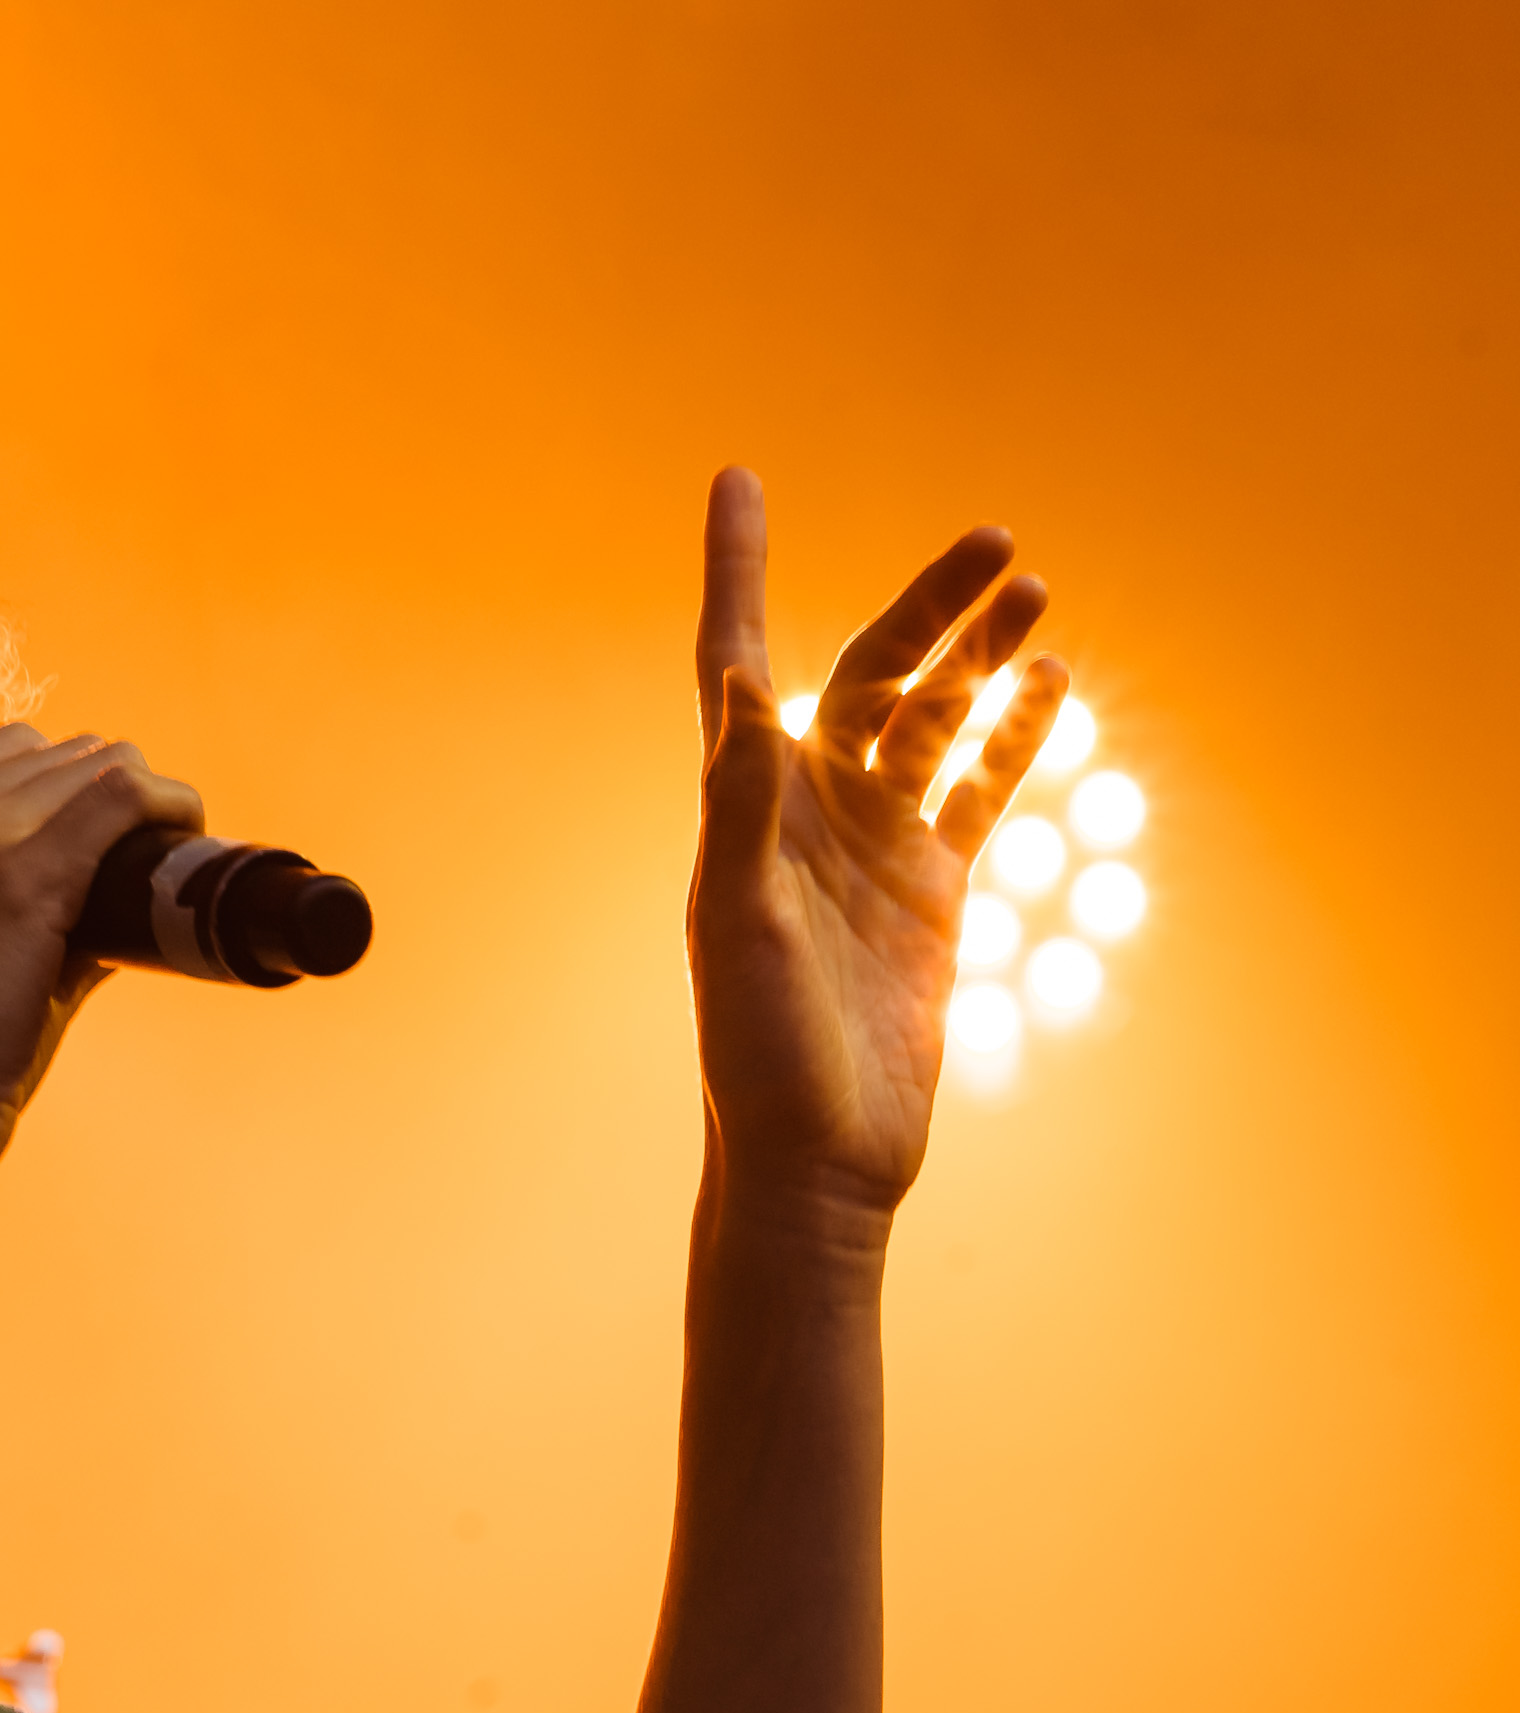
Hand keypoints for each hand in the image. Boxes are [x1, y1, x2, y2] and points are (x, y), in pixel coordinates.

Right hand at [0, 725, 202, 1192]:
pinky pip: (122, 796)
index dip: (80, 790)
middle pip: (65, 753)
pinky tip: (186, 838)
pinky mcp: (22, 877)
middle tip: (149, 860)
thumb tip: (121, 908)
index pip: (15, 755)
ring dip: (148, 802)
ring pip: (101, 763)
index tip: (114, 838)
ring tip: (166, 861)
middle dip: (119, 797)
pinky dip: (169, 808)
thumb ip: (27, 911)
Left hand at [689, 468, 1066, 1207]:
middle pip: (868, 673)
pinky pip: (976, 790)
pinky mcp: (929, 890)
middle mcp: (802, 809)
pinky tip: (1052, 682)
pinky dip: (1011, 736)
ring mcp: (871, 845)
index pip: (734, 658)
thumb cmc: (757, 1051)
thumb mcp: (740, 924)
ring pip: (931, 721)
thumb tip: (737, 693)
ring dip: (978, 657)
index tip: (737, 480)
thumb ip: (740, 808)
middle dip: (928, 606)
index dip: (737, 568)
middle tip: (997, 541)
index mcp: (741, 805)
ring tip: (1036, 589)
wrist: (818, 1156)